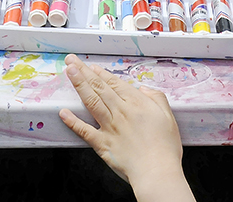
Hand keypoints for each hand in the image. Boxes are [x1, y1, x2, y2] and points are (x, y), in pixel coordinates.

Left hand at [59, 55, 188, 195]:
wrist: (157, 171)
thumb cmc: (164, 147)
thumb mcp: (168, 116)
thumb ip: (157, 98)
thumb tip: (144, 89)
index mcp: (136, 103)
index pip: (114, 83)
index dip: (101, 73)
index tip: (91, 66)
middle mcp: (120, 112)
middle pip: (99, 87)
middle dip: (84, 71)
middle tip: (72, 61)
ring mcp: (109, 127)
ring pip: (91, 101)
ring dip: (78, 85)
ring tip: (69, 73)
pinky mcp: (103, 144)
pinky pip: (85, 131)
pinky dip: (73, 121)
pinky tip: (64, 113)